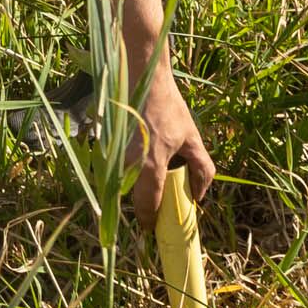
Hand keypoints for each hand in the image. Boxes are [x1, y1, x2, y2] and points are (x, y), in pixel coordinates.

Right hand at [124, 67, 216, 230]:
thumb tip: (198, 196)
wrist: (142, 77)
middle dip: (144, 208)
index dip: (151, 222)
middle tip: (156, 210)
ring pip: (122, 185)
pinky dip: (126, 176)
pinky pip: (115, 171)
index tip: (155, 230)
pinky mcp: (106, 146)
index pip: (147, 205)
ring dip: (134, 192)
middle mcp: (127, 163)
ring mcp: (113, 154)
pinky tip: (137, 169)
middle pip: (132, 198)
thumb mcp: (192, 138)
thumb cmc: (168, 107)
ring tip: (149, 188)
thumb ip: (202, 170)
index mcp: (150, 164)